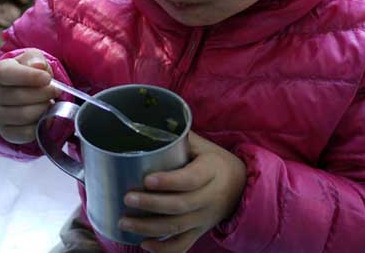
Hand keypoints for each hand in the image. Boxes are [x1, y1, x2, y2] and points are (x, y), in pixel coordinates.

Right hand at [0, 49, 59, 143]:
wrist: (18, 90)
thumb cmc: (27, 72)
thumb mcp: (31, 59)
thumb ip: (35, 59)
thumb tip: (39, 66)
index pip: (8, 74)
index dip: (30, 77)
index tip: (48, 78)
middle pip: (19, 97)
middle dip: (43, 94)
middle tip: (55, 90)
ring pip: (23, 116)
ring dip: (43, 109)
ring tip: (49, 101)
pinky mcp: (6, 132)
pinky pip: (26, 133)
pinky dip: (40, 125)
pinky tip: (45, 115)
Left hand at [119, 132, 246, 252]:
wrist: (241, 186)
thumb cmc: (215, 161)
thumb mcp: (203, 146)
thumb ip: (179, 138)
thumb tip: (148, 125)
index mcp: (211, 171)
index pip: (191, 179)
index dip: (169, 182)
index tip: (146, 179)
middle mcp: (210, 197)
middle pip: (180, 206)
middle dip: (151, 205)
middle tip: (127, 199)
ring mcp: (205, 218)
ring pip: (177, 228)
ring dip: (148, 228)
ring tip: (124, 222)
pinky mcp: (200, 231)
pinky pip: (182, 246)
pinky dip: (163, 250)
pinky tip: (143, 245)